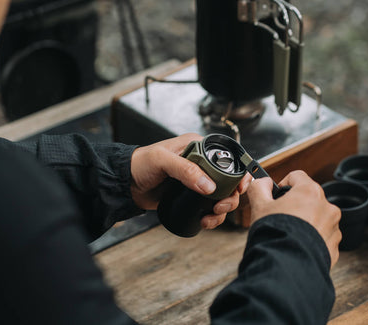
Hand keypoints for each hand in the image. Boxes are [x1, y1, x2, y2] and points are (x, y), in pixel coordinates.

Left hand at [130, 133, 250, 229]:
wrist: (126, 184)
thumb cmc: (140, 163)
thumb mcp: (162, 160)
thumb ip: (185, 170)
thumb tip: (209, 186)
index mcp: (199, 147)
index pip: (228, 158)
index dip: (239, 172)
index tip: (240, 187)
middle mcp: (202, 164)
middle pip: (229, 181)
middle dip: (231, 196)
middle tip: (220, 206)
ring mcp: (198, 182)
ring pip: (222, 196)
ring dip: (222, 209)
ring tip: (211, 216)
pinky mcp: (192, 197)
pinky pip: (210, 207)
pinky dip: (212, 216)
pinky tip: (204, 220)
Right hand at [247, 170, 341, 267]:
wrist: (286, 265)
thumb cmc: (274, 233)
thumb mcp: (259, 205)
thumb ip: (259, 187)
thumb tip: (262, 181)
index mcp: (310, 192)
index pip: (296, 176)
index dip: (282, 183)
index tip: (276, 196)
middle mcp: (326, 207)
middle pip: (308, 197)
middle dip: (294, 204)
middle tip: (279, 216)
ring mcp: (333, 228)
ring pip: (316, 217)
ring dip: (304, 221)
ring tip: (288, 233)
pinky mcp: (333, 246)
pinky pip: (321, 236)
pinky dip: (310, 238)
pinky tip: (296, 244)